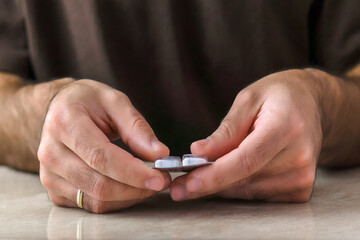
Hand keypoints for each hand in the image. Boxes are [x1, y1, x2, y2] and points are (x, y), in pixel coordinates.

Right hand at [38, 79, 169, 212]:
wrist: (58, 109)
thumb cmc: (87, 102)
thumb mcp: (114, 101)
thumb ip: (137, 127)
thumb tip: (159, 154)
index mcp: (64, 123)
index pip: (101, 157)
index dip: (133, 172)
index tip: (159, 177)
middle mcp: (50, 153)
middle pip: (99, 184)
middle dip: (136, 188)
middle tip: (161, 181)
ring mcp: (49, 175)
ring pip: (96, 200)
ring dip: (130, 196)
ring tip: (148, 183)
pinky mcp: (54, 190)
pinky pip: (91, 205)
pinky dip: (117, 201)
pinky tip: (130, 187)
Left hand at [170, 69, 321, 201]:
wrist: (312, 105)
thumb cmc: (278, 97)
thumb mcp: (248, 99)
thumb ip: (226, 130)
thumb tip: (199, 153)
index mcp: (286, 127)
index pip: (246, 160)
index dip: (214, 175)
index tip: (186, 184)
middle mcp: (299, 156)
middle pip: (244, 179)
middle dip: (207, 184)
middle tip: (179, 185)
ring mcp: (303, 176)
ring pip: (247, 191)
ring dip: (221, 186)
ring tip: (201, 175)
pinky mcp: (301, 189)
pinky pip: (259, 196)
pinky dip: (239, 187)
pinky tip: (231, 173)